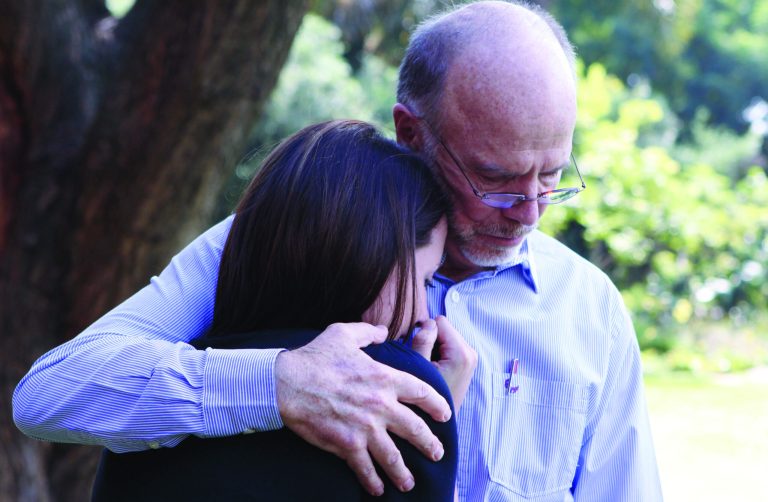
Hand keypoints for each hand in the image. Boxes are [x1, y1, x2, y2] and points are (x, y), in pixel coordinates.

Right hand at [275, 322, 451, 495]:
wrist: (287, 383)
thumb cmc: (315, 357)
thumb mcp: (343, 334)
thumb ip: (368, 332)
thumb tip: (383, 330)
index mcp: (384, 378)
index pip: (421, 392)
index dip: (437, 404)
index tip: (445, 414)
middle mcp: (380, 405)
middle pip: (415, 429)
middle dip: (429, 444)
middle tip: (437, 453)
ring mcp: (365, 428)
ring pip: (393, 456)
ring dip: (403, 472)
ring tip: (410, 483)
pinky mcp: (347, 445)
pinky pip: (365, 468)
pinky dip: (372, 482)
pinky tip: (378, 490)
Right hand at [412, 316, 476, 410]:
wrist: (438, 424)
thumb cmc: (426, 399)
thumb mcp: (419, 366)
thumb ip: (423, 339)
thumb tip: (427, 322)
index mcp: (462, 353)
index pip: (440, 321)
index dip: (425, 332)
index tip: (420, 351)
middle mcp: (471, 353)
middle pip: (445, 328)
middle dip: (432, 340)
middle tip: (425, 362)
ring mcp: (471, 359)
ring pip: (446, 337)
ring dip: (435, 347)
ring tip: (430, 368)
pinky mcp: (468, 363)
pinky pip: (450, 346)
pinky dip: (440, 353)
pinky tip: (436, 370)